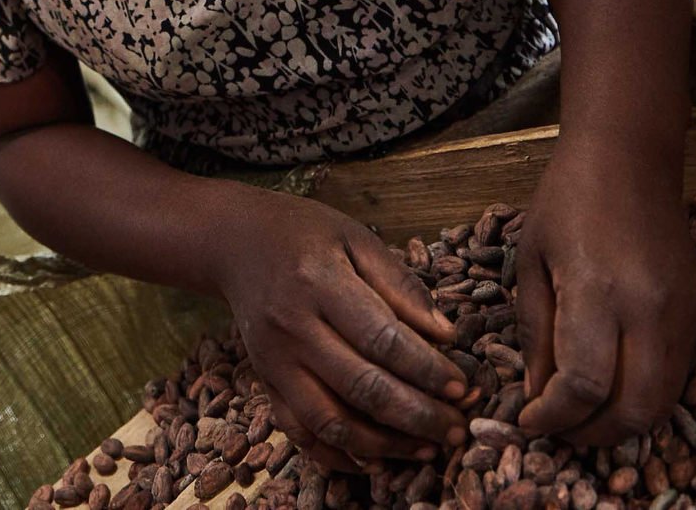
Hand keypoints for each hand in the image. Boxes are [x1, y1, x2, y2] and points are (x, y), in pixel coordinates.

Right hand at [207, 188, 468, 471]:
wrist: (234, 242)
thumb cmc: (304, 234)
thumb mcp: (355, 238)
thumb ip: (401, 284)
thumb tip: (447, 335)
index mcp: (320, 283)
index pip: (381, 338)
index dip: (426, 369)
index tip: (462, 388)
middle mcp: (293, 327)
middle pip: (361, 387)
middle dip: (417, 416)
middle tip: (456, 429)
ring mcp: (274, 360)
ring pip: (331, 421)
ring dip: (384, 445)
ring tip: (426, 449)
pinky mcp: (265, 381)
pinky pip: (300, 433)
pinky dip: (337, 455)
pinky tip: (375, 461)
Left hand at [515, 145, 695, 445]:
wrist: (630, 158)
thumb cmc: (567, 200)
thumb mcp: (530, 260)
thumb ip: (534, 333)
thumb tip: (536, 398)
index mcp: (597, 290)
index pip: (584, 386)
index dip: (554, 417)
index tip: (529, 420)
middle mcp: (649, 309)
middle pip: (634, 409)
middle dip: (593, 434)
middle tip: (559, 431)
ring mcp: (683, 313)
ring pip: (664, 402)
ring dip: (622, 422)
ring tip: (582, 415)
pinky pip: (677, 375)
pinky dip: (645, 394)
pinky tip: (613, 384)